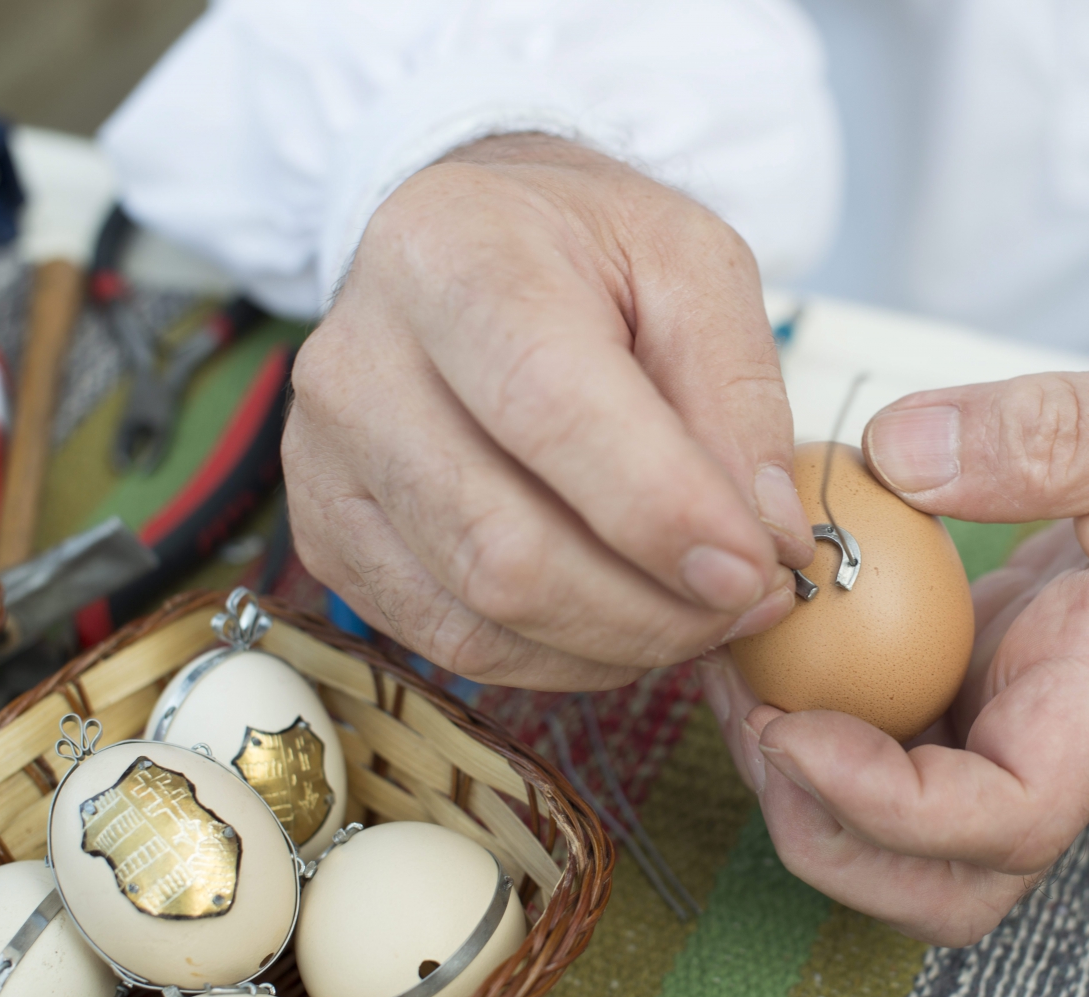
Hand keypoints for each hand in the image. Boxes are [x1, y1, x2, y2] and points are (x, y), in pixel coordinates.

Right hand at [284, 134, 811, 687]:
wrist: (467, 244)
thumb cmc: (586, 250)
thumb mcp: (694, 266)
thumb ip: (739, 395)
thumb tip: (764, 541)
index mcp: (453, 258)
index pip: (550, 410)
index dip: (661, 513)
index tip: (755, 567)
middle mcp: (359, 363)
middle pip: (505, 547)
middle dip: (653, 609)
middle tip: (748, 602)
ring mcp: (324, 460)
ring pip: (481, 615)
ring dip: (620, 643)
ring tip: (702, 610)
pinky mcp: (329, 535)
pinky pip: (453, 645)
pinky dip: (563, 659)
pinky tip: (626, 620)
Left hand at [702, 316, 1088, 944]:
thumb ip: (1061, 431)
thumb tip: (899, 451)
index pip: (1006, 818)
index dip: (885, 811)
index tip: (796, 727)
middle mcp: (1074, 717)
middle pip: (947, 875)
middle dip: (827, 834)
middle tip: (747, 714)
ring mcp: (1041, 702)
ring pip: (919, 822)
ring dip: (815, 786)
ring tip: (745, 672)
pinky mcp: (1016, 665)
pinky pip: (912, 729)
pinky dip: (837, 707)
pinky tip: (789, 625)